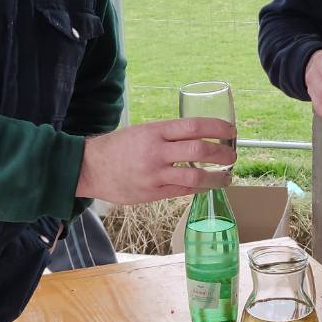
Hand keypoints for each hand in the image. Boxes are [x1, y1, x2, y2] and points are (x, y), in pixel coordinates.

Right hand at [75, 117, 236, 203]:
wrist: (89, 168)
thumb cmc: (118, 147)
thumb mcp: (142, 132)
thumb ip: (167, 136)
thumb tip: (198, 138)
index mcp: (155, 131)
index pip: (194, 126)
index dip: (218, 128)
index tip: (231, 131)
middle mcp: (156, 152)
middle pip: (200, 151)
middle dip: (223, 154)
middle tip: (232, 155)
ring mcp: (154, 175)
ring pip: (195, 178)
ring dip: (217, 177)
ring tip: (227, 176)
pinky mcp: (151, 194)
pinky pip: (183, 192)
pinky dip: (199, 189)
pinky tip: (207, 186)